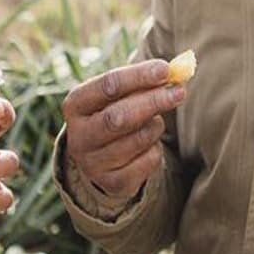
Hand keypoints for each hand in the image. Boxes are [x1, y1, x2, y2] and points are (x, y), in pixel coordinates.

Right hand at [61, 60, 184, 201]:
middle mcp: (78, 136)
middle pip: (119, 117)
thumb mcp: (120, 95)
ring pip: (137, 140)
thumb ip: (143, 82)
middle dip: (152, 102)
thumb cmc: (115, 112)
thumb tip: (177, 72)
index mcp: (75, 105)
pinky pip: (147, 161)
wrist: (101, 156)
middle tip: (179, 92)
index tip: (166, 70)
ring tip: (156, 120)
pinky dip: (156, 148)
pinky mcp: (112, 183)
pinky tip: (149, 143)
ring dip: (156, 126)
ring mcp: (92, 163)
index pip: (108, 86)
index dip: (139, 77)